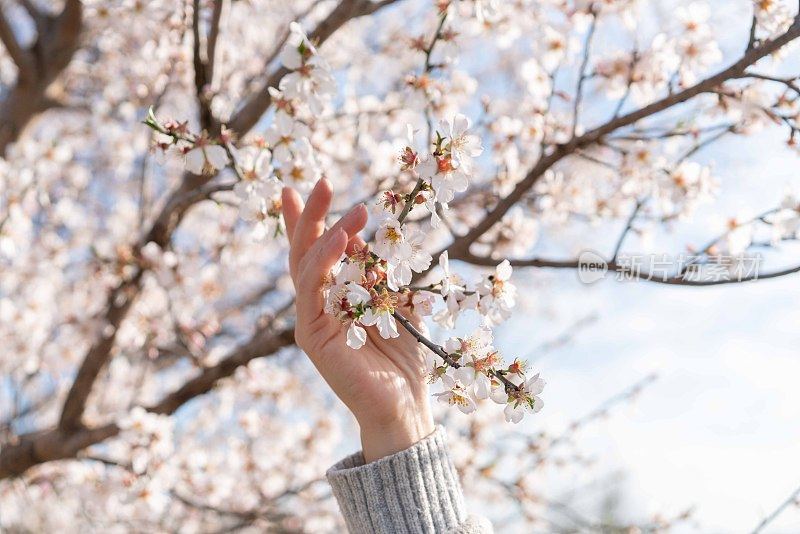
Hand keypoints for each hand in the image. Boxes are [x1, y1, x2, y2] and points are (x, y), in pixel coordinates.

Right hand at [282, 179, 434, 461]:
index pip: (316, 250)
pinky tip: (343, 240)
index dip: (309, 219)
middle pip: (304, 251)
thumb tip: (366, 239)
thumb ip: (379, 273)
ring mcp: (310, 319)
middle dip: (311, 215)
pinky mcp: (311, 335)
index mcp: (334, 295)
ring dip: (327, 233)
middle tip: (322, 181)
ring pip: (307, 266)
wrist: (403, 403)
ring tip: (353, 209)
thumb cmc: (403, 355)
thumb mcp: (396, 301)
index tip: (305, 187)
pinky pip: (312, 292)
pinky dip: (324, 263)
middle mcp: (316, 304)